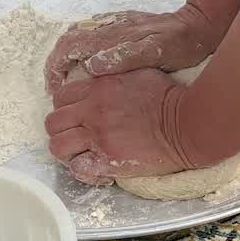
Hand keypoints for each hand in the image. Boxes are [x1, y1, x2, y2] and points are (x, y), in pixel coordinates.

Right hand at [44, 5, 224, 93]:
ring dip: (67, 58)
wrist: (197, 25)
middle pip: (68, 40)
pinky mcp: (122, 26)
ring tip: (67, 82)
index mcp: (110, 36)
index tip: (55, 87)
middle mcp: (107, 27)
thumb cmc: (179, 44)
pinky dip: (81, 53)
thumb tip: (91, 65)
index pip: (69, 47)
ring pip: (78, 37)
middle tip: (55, 88)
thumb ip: (123, 58)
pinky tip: (88, 69)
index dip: (56, 68)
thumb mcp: (154, 53)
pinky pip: (92, 37)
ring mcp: (114, 25)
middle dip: (57, 64)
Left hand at [44, 68, 197, 184]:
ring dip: (65, 150)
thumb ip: (113, 74)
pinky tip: (91, 166)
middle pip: (52, 122)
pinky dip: (81, 169)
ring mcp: (99, 138)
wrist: (187, 123)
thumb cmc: (169, 96)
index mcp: (97, 88)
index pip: (60, 97)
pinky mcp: (109, 160)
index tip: (74, 114)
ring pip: (57, 146)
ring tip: (79, 152)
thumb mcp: (138, 72)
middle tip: (74, 134)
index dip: (64, 107)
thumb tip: (101, 72)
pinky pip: (78, 168)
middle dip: (60, 129)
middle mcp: (92, 112)